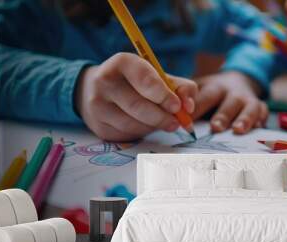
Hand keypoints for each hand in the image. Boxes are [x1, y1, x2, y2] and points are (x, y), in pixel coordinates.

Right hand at [75, 53, 196, 141]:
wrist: (97, 91)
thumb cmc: (135, 83)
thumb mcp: (158, 77)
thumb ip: (180, 87)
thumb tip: (189, 107)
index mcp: (122, 62)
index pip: (144, 78)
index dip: (163, 94)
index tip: (177, 106)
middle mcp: (105, 81)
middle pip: (138, 105)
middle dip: (161, 117)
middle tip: (176, 123)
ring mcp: (98, 105)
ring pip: (133, 123)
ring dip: (153, 126)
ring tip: (162, 122)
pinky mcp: (98, 126)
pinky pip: (127, 134)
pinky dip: (141, 133)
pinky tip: (143, 125)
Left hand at [193, 71, 267, 133]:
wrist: (237, 81)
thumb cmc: (212, 92)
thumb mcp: (200, 89)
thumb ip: (186, 99)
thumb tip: (167, 114)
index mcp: (215, 88)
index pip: (205, 97)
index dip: (197, 107)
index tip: (187, 120)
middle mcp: (233, 93)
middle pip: (229, 102)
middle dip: (223, 115)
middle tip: (215, 127)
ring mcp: (249, 100)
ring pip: (250, 108)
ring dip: (245, 118)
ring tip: (238, 130)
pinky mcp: (261, 108)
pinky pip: (263, 115)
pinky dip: (260, 121)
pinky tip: (256, 129)